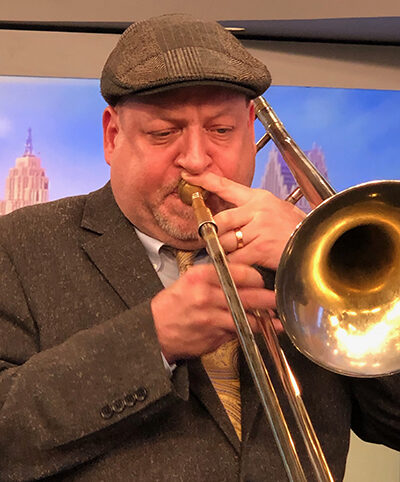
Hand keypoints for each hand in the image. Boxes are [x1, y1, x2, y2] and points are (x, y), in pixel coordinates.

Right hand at [151, 263, 275, 362]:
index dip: (255, 277)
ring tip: (277, 320)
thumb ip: (213, 278)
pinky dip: (249, 331)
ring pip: (246, 316)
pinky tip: (260, 331)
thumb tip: (240, 278)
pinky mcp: (214, 335)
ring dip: (264, 319)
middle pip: (246, 294)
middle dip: (267, 298)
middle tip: (279, 298)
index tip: (261, 280)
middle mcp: (207, 294)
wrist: (154, 330)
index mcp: (201, 276)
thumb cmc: (172, 305)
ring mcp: (211, 316)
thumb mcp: (188, 281)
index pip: (238, 272)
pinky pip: (237, 331)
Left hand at [182, 171, 305, 270]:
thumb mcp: (276, 210)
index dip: (206, 181)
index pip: (227, 186)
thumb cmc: (296, 229)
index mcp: (259, 198)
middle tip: (214, 241)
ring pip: (225, 241)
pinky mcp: (261, 247)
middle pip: (220, 220)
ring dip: (226, 252)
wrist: (316, 245)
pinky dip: (236, 265)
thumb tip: (227, 217)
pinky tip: (245, 265)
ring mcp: (260, 228)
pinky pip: (235, 258)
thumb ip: (252, 211)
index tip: (189, 177)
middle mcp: (258, 210)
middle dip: (214, 234)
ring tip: (237, 254)